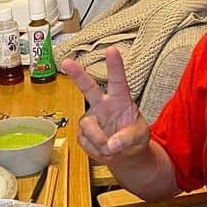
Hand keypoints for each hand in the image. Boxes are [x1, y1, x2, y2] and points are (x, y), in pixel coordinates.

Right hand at [61, 47, 149, 164]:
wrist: (125, 156)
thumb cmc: (134, 139)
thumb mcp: (140, 137)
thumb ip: (127, 138)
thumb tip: (110, 144)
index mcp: (120, 99)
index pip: (118, 80)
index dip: (115, 65)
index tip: (112, 49)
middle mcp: (103, 105)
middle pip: (88, 87)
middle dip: (77, 75)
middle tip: (67, 62)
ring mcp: (91, 119)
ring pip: (88, 125)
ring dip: (98, 139)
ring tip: (110, 149)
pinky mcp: (82, 133)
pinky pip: (85, 141)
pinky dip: (96, 150)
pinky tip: (103, 151)